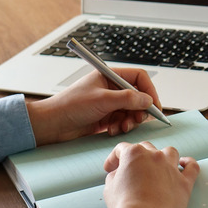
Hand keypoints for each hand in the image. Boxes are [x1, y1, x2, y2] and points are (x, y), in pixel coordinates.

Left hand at [26, 68, 160, 146]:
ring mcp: (108, 103)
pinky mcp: (105, 117)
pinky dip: (121, 127)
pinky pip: (123, 121)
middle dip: (140, 110)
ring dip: (130, 121)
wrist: (53, 124)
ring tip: (122, 127)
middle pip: (138, 96)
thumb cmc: (70, 106)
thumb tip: (148, 100)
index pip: (138, 78)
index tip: (155, 106)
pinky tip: (112, 131)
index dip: (149, 91)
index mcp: (109, 76)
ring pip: (131, 111)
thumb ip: (127, 99)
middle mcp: (110, 88)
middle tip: (137, 120)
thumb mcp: (102, 100)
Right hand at [102, 141, 199, 207]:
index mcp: (134, 153)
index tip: (110, 169)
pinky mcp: (184, 182)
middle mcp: (154, 156)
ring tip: (158, 164)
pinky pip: (192, 167)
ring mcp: (171, 168)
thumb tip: (120, 174)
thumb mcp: (109, 187)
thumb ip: (115, 175)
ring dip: (163, 156)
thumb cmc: (124, 205)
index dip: (114, 158)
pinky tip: (185, 163)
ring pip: (169, 152)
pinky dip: (189, 163)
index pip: (122, 149)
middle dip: (136, 156)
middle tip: (131, 170)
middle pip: (146, 147)